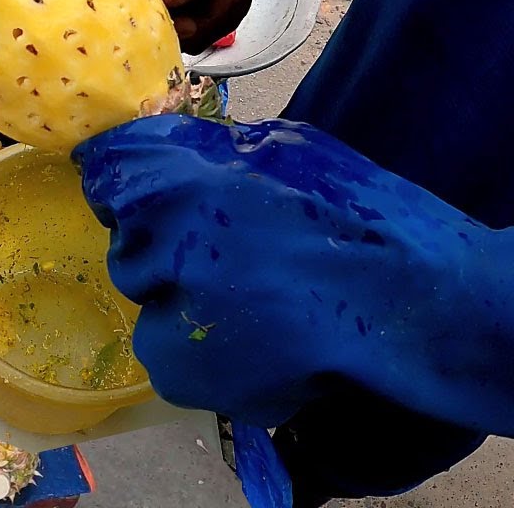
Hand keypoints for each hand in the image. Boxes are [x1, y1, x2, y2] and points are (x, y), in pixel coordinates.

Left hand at [73, 115, 513, 435]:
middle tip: (232, 260)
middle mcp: (155, 242)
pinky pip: (168, 353)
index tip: (142, 194)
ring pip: (148, 301)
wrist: (411, 304)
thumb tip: (160, 149)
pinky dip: (201, 353)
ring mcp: (163, 310)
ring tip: (253, 307)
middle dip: (165, 250)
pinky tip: (253, 345)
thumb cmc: (360, 216)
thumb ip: (206, 152)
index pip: (106, 172)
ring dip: (182, 303)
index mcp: (174, 180)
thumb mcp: (281, 149)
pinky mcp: (179, 368)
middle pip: (129, 244)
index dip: (124, 183)